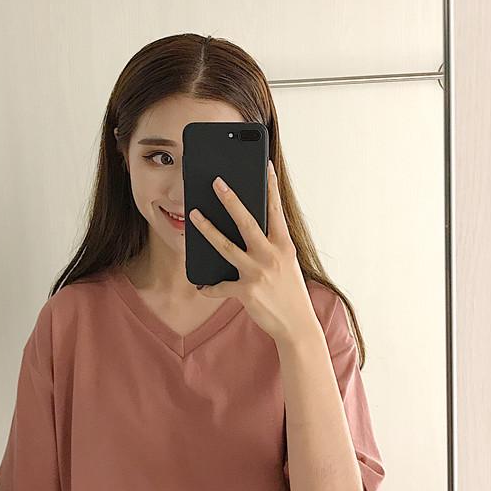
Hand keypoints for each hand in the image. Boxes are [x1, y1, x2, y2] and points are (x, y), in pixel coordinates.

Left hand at [188, 159, 318, 342]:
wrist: (297, 324)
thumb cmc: (289, 290)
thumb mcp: (287, 262)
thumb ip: (271, 244)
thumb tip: (247, 227)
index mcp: (284, 245)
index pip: (275, 210)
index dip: (270, 186)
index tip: (264, 165)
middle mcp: (272, 255)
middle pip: (247, 222)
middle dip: (230, 200)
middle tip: (216, 182)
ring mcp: (259, 273)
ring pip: (226, 247)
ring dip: (207, 230)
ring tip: (193, 216)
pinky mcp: (247, 291)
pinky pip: (220, 286)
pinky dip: (209, 286)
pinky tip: (201, 285)